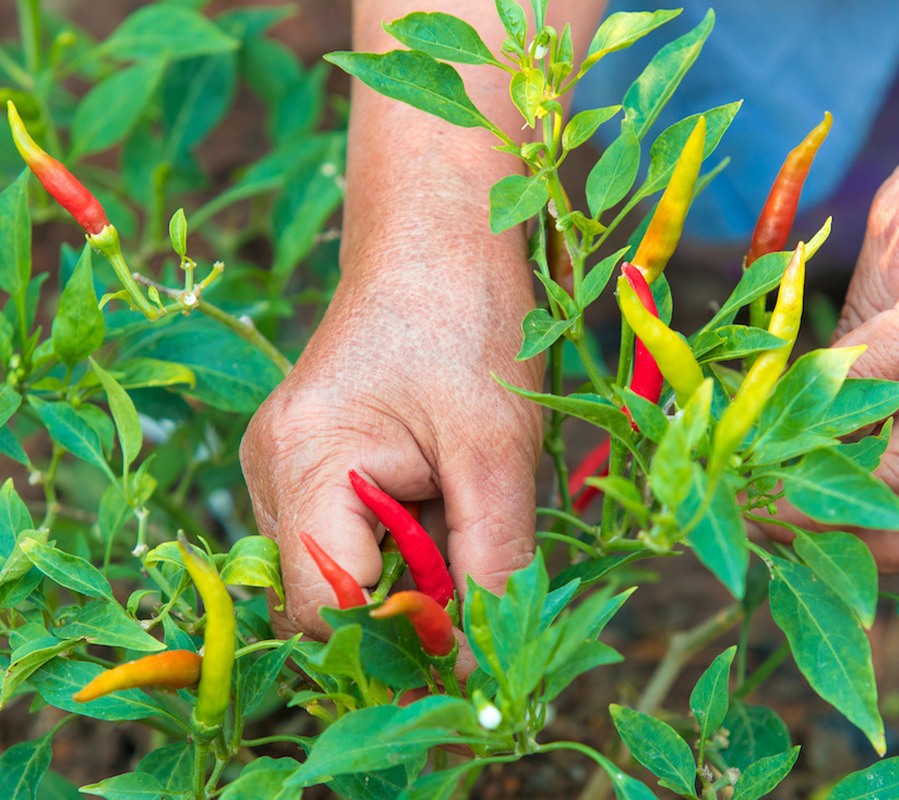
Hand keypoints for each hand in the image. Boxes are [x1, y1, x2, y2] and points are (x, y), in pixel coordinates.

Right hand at [240, 243, 541, 641]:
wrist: (439, 233)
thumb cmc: (469, 320)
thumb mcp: (497, 450)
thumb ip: (491, 560)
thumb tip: (485, 658)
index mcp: (302, 463)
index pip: (327, 607)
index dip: (404, 634)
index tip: (476, 625)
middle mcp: (271, 472)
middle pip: (330, 597)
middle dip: (413, 596)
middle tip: (478, 540)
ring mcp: (284, 467)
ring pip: (346, 570)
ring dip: (414, 562)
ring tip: (459, 491)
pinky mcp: (309, 462)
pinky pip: (351, 534)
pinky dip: (405, 534)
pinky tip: (440, 482)